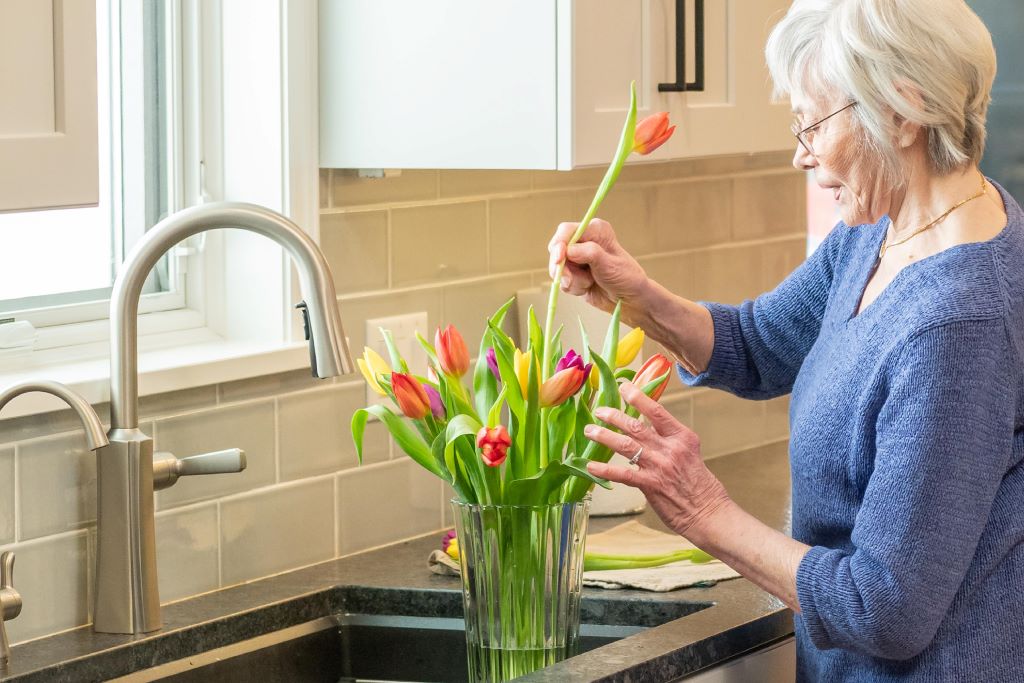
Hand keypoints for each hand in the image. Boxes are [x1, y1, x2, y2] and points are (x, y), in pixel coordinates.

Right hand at [547, 219, 648, 314]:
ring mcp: (577, 257)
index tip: (559, 260)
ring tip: (589, 283)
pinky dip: (573, 287)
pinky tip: (587, 287)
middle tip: (572, 279)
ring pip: (558, 268)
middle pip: (557, 250)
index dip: (559, 244)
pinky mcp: (573, 272)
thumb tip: (569, 250)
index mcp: (595, 231)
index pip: (567, 231)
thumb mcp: (610, 265)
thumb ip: (590, 254)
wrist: (629, 300)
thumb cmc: (626, 278)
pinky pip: (562, 280)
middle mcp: (584, 241)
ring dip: (572, 280)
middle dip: (564, 268)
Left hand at [584, 382, 731, 537]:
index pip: (657, 411)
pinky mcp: (651, 485)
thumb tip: (645, 429)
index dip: (638, 397)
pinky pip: (623, 474)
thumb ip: (668, 440)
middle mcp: (670, 448)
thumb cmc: (699, 485)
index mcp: (682, 437)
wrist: (709, 513)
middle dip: (614, 416)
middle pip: (636, 426)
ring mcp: (660, 466)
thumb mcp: (689, 453)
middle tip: (599, 410)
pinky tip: (591, 466)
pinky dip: (605, 469)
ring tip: (590, 431)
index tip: (624, 386)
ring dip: (605, 436)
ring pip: (626, 445)